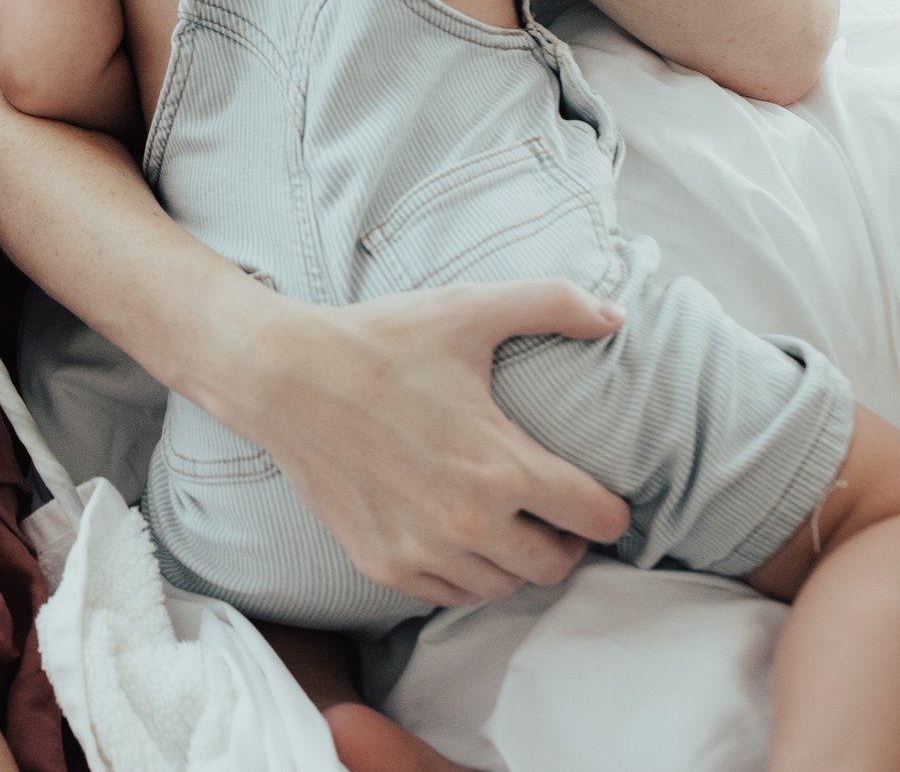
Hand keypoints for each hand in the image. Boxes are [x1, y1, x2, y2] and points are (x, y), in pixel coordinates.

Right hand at [223, 279, 634, 604]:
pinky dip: (463, 574)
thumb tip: (616, 314)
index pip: (596, 519)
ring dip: (515, 561)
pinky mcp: (383, 565)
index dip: (611, 510)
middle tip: (555, 514)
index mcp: (502, 466)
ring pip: (502, 587)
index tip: (603, 499)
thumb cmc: (378, 342)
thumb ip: (551, 304)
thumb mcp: (466, 311)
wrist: (283, 377)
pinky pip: (448, 595)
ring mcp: (423, 551)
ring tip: (508, 524)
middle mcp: (468, 523)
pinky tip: (458, 536)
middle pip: (555, 566)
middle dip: (567, 543)